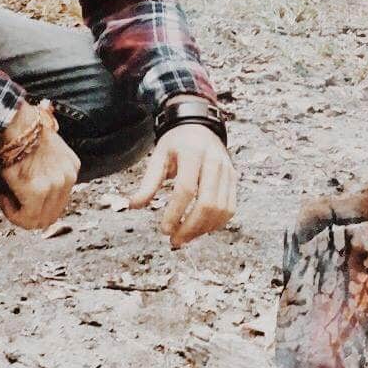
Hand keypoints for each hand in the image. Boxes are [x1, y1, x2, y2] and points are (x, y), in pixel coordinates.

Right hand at [0, 101, 80, 230]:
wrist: (12, 122)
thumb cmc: (21, 133)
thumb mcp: (45, 153)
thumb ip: (47, 172)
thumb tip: (34, 194)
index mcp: (71, 168)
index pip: (60, 201)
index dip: (38, 204)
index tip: (21, 195)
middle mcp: (68, 178)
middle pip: (52, 214)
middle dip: (30, 214)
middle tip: (12, 202)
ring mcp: (55, 185)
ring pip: (39, 220)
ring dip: (19, 214)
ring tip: (6, 198)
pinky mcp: (38, 191)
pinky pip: (27, 217)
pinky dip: (12, 214)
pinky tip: (3, 198)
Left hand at [128, 124, 236, 247]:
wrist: (200, 126)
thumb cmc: (177, 143)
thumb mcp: (158, 157)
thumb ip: (148, 183)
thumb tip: (133, 206)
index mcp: (193, 153)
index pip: (186, 189)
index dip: (175, 213)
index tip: (164, 230)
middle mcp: (214, 162)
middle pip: (207, 203)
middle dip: (191, 227)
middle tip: (175, 241)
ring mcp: (227, 171)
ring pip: (221, 209)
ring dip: (203, 229)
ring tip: (185, 237)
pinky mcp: (233, 179)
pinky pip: (230, 208)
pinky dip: (216, 224)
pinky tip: (200, 229)